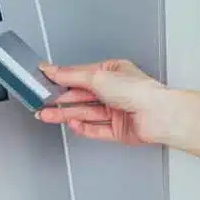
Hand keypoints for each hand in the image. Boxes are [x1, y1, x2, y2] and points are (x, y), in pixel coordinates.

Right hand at [36, 60, 199, 159]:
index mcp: (113, 73)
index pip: (81, 75)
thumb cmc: (139, 91)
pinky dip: (82, 127)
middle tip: (41, 102)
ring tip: (47, 115)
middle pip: (81, 96)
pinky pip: (95, 129)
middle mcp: (115, 91)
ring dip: (65, 114)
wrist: (158, 116)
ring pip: (85, 113)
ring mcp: (116, 111)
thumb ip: (72, 76)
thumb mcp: (98, 77)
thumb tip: (53, 70)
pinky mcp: (117, 130)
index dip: (62, 78)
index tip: (43, 80)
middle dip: (60, 99)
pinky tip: (71, 124)